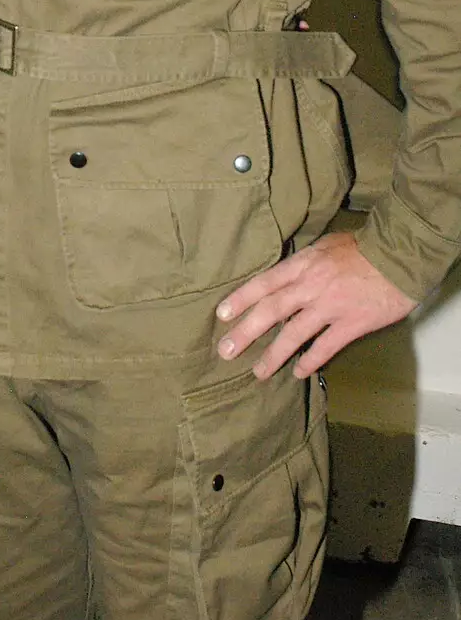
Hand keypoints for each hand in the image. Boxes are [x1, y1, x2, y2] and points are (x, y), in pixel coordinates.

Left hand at [215, 231, 416, 379]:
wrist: (398, 258)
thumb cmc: (361, 248)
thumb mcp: (324, 246)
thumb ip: (302, 264)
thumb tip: (282, 278)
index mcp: (302, 265)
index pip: (264, 283)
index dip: (240, 299)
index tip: (221, 315)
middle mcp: (311, 287)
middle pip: (271, 311)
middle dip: (246, 332)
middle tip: (226, 350)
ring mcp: (330, 307)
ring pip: (294, 334)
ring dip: (274, 355)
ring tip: (258, 372)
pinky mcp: (351, 324)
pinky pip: (325, 347)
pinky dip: (310, 361)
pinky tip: (299, 373)